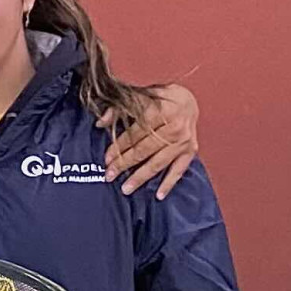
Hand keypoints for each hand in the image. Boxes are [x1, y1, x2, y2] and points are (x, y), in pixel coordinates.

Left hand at [105, 83, 199, 198]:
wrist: (188, 99)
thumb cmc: (159, 97)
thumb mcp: (138, 96)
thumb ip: (118, 109)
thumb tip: (100, 124)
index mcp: (160, 110)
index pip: (134, 134)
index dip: (119, 147)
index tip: (106, 159)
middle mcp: (174, 126)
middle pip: (144, 150)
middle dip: (125, 164)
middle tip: (110, 176)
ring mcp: (184, 140)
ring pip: (158, 163)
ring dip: (141, 177)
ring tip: (126, 188)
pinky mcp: (191, 150)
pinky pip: (179, 169)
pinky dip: (169, 183)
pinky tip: (158, 195)